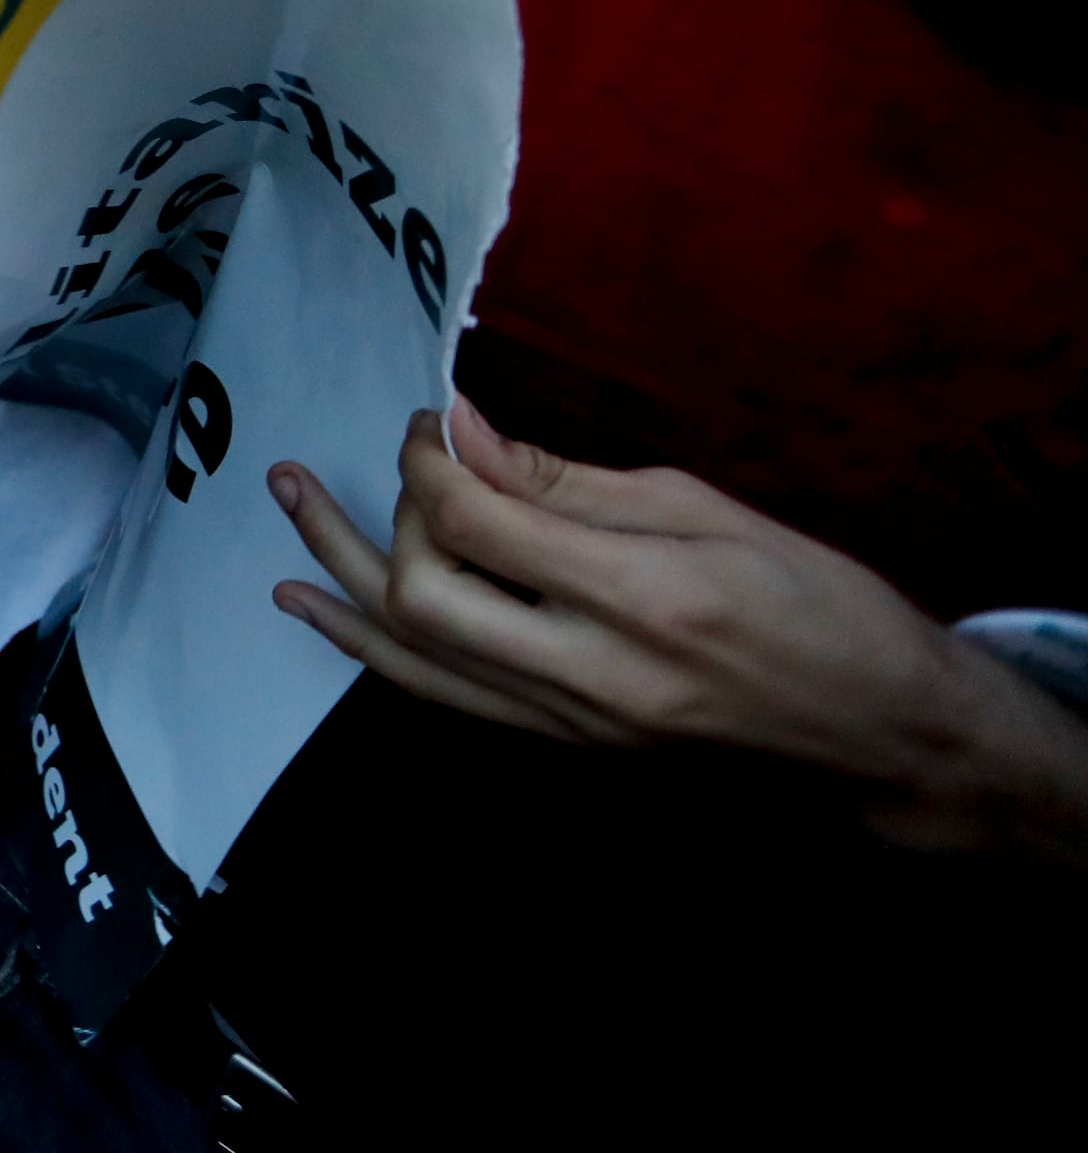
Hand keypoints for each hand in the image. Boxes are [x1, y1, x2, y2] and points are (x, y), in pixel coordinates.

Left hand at [274, 400, 1087, 862]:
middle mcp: (594, 676)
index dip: (431, 461)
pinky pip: (443, 698)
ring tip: (288, 510)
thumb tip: (466, 434)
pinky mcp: (565, 749)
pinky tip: (320, 607)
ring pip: (413, 661)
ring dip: (337, 582)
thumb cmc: (822, 609)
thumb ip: (572, 482)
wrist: (884, 739)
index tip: (430, 422)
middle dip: (383, 519)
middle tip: (392, 461)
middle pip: (424, 600)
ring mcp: (573, 726)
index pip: (479, 522)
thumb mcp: (710, 513)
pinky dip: (372, 648)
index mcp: (642, 600)